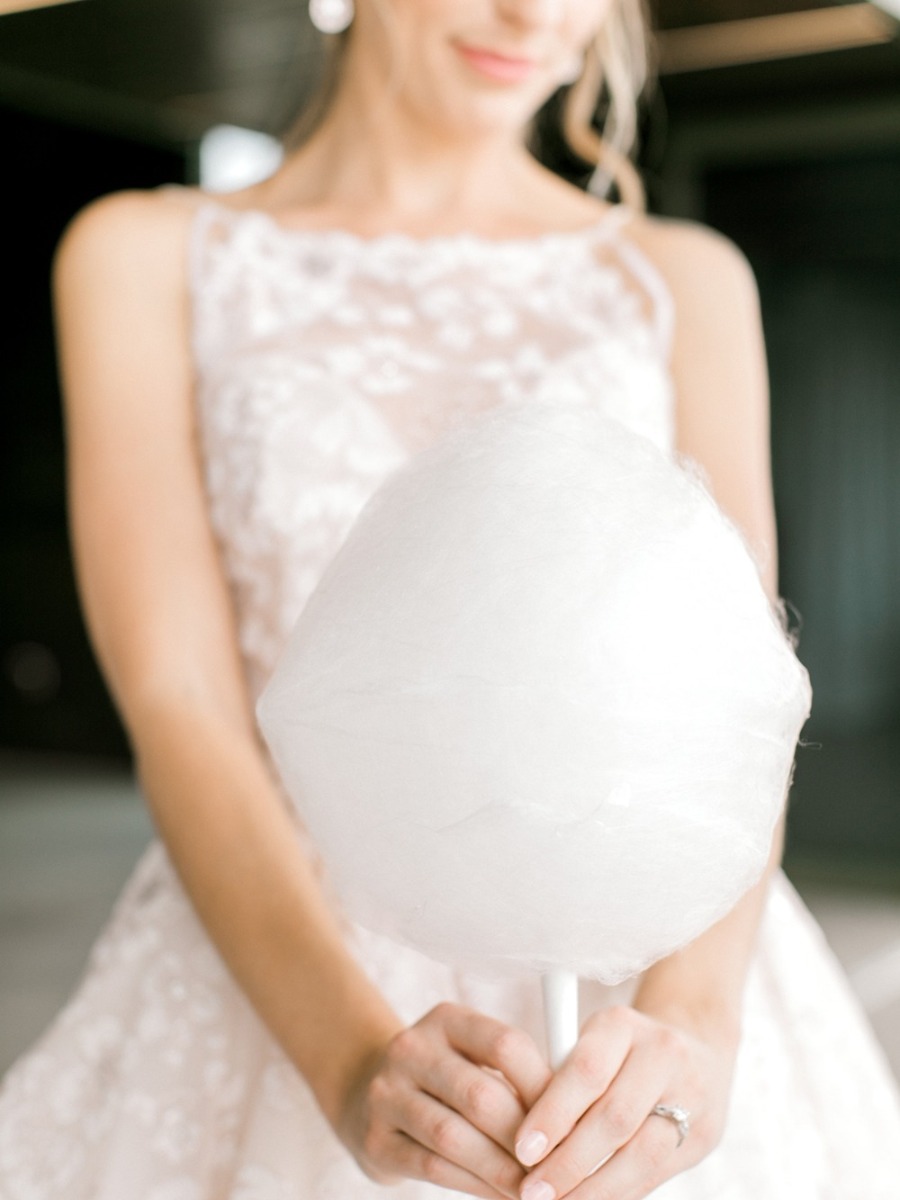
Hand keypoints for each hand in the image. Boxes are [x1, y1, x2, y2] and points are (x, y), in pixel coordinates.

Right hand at [337, 1001, 552, 1198]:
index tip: (571, 1119)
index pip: (505, 1044)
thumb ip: (512, 1074)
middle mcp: (412, 1049)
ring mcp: (387, 1093)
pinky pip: (433, 1167)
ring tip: (532, 1189)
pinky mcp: (376, 1139)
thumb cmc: (444, 1077)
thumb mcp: (470, 1056)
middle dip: (525, 1137)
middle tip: (556, 1166)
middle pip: (481, 1096)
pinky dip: (474, 1185)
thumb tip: (572, 1116)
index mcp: (447, 1020)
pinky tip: (500, 1195)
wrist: (366, 1092)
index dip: (543, 1085)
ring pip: (455, 1138)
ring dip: (501, 1170)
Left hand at [512, 1006, 735, 1199]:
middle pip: (615, 1116)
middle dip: (570, 1162)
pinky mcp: (705, 1131)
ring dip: (597, 1188)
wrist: (694, 1048)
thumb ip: (565, 1081)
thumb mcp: (592, 1044)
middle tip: (534, 1191)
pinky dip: (621, 1192)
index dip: (553, 1114)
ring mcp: (690, 1093)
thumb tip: (526, 1142)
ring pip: (642, 1152)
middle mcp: (662, 1053)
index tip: (524, 1150)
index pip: (586, 1071)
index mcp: (621, 1025)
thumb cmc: (622, 1051)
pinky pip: (658, 1171)